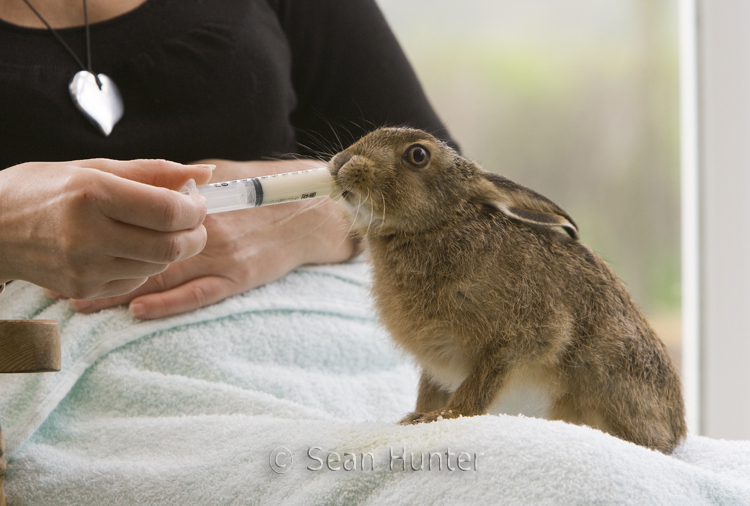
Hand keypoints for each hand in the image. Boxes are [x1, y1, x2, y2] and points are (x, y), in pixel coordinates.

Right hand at [0, 159, 212, 298]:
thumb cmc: (42, 190)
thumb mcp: (93, 169)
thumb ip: (153, 172)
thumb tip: (204, 174)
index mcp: (92, 194)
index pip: (167, 211)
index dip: (195, 209)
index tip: (197, 202)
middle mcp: (88, 234)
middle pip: (170, 247)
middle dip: (194, 235)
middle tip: (193, 222)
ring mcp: (84, 267)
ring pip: (158, 266)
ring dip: (172, 250)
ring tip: (159, 231)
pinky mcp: (83, 289)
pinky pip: (136, 280)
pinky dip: (146, 264)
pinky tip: (130, 248)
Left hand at [64, 159, 357, 318]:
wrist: (312, 214)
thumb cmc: (268, 192)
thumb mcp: (228, 176)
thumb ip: (190, 184)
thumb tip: (154, 186)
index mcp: (201, 205)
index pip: (145, 220)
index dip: (108, 233)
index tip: (76, 241)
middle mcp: (207, 230)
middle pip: (144, 252)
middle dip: (102, 269)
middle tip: (65, 282)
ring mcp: (223, 256)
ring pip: (164, 275)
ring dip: (122, 290)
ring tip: (86, 302)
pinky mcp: (240, 278)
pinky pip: (199, 293)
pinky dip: (168, 302)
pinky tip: (139, 308)